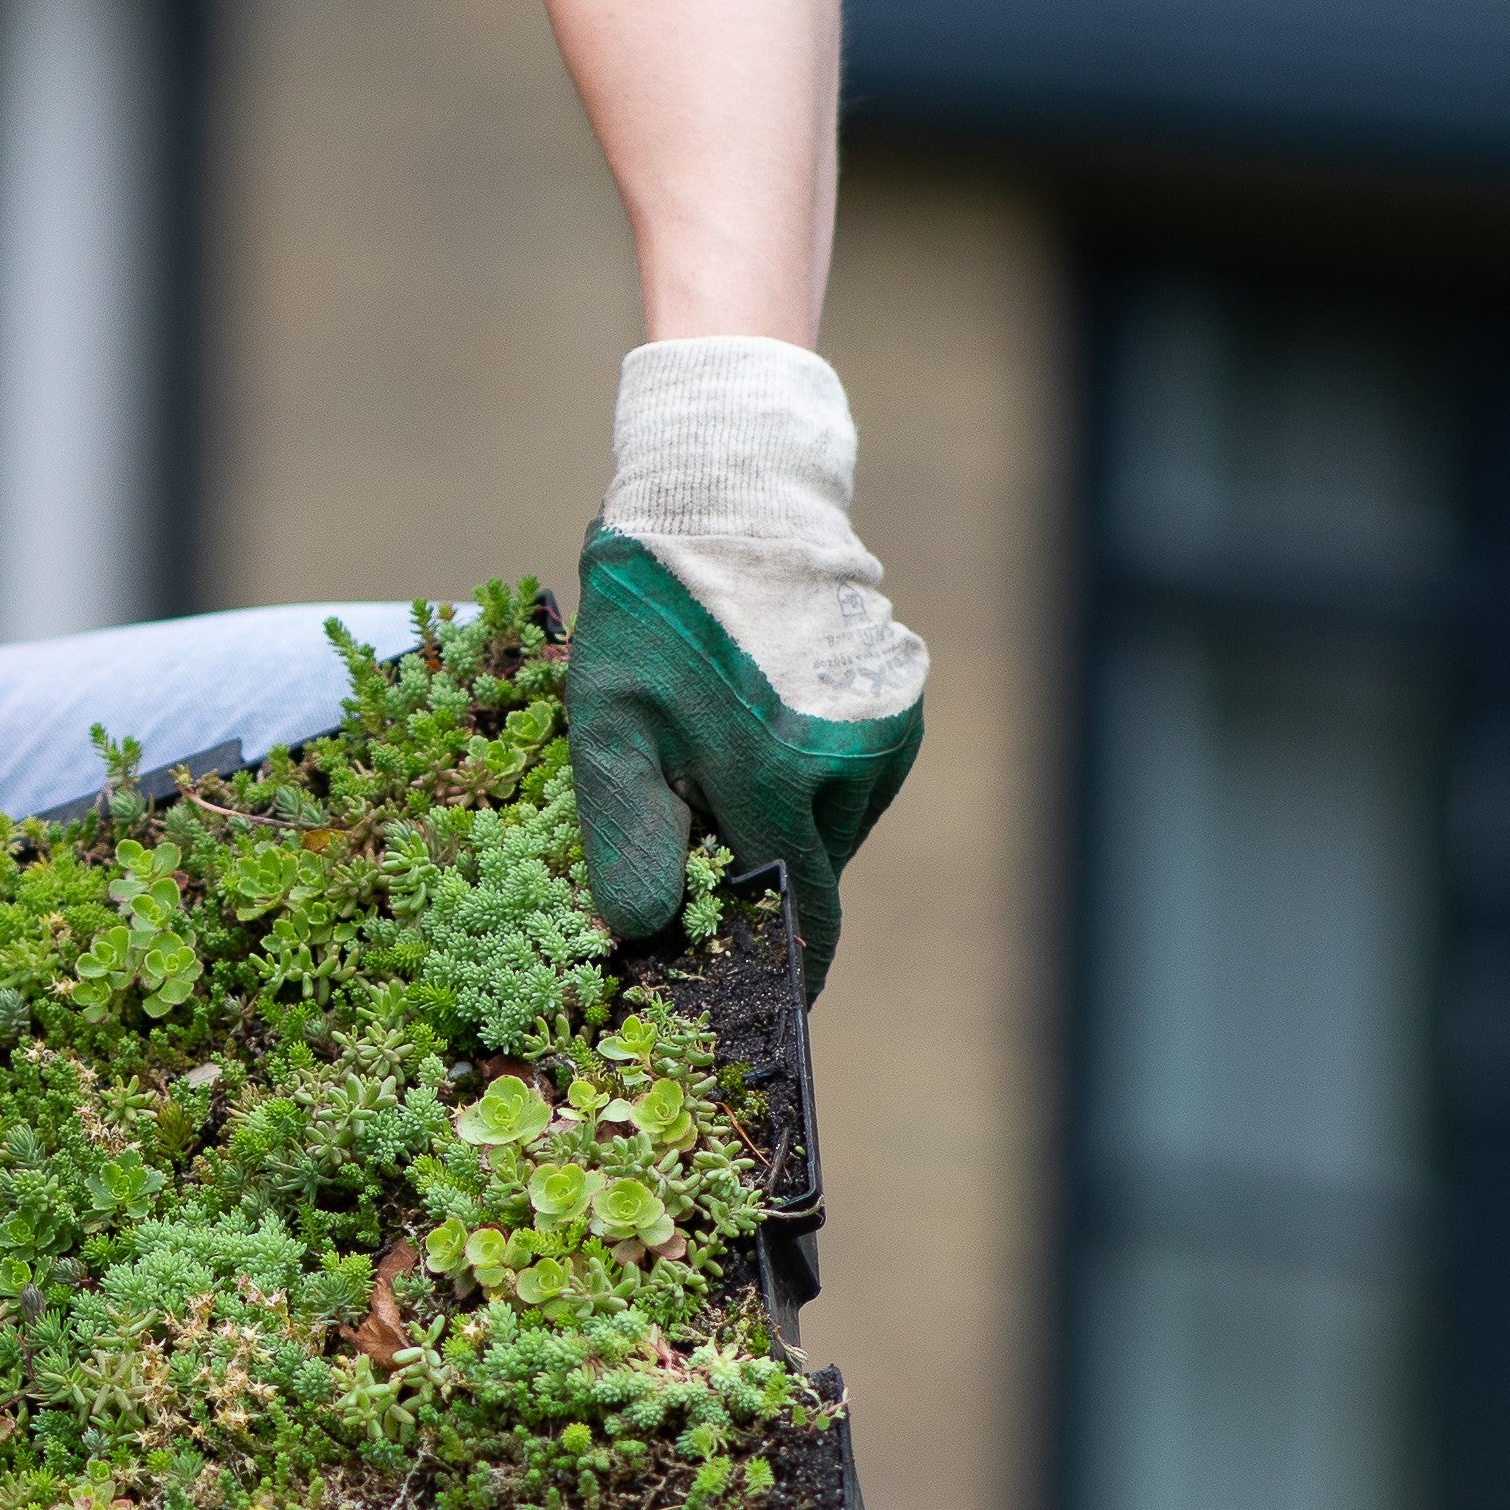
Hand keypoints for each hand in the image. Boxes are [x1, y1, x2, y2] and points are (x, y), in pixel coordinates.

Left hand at [566, 338, 926, 989]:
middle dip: (760, 884)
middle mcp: (854, 763)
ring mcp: (886, 728)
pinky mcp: (897, 700)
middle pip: (812, 869)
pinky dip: (803, 779)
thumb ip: (630, 837)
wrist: (726, 501)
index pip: (803, 915)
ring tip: (712, 768)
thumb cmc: (655, 619)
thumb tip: (648, 933)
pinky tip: (751, 730)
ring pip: (831, 824)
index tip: (759, 1008)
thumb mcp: (611, 728)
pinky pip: (848, 776)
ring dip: (780, 824)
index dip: (783, 971)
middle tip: (697, 870)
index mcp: (785, 779)